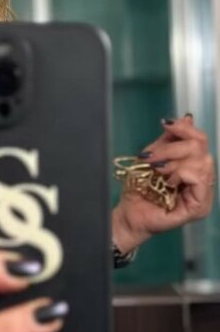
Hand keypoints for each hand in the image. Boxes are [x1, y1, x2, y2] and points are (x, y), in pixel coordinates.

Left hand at [113, 113, 215, 253]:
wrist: (128, 213)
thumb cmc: (139, 189)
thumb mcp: (153, 156)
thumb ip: (169, 139)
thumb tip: (186, 118)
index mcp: (193, 166)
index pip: (201, 140)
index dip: (186, 128)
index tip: (166, 124)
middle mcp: (203, 180)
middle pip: (201, 147)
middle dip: (172, 147)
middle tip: (152, 158)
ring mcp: (203, 195)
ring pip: (200, 161)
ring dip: (174, 161)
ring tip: (157, 170)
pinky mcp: (199, 207)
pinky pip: (198, 178)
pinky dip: (180, 174)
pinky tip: (167, 182)